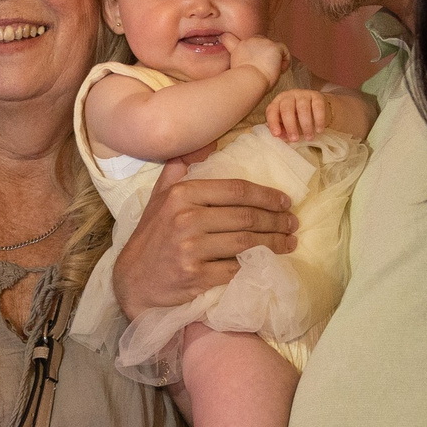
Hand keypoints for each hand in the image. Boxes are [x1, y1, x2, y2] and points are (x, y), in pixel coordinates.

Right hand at [109, 164, 295, 319]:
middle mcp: (186, 218)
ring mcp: (191, 248)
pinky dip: (257, 265)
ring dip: (275, 242)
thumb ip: (179, 170)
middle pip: (246, 216)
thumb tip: (205, 145)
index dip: (266, 195)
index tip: (285, 201)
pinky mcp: (196, 276)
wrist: (133, 280)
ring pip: (247, 242)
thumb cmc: (151, 238)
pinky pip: (236, 268)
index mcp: (182, 194)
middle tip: (293, 222)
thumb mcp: (158, 198)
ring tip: (290, 241)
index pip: (236, 190)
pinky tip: (271, 262)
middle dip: (277, 220)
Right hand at [227, 31, 288, 85]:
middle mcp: (249, 41)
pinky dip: (285, 61)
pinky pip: (284, 51)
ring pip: (274, 47)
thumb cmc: (243, 82)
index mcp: (238, 48)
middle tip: (263, 69)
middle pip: (260, 41)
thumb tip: (244, 67)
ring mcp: (262, 42)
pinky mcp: (273, 46)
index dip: (234, 40)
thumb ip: (239, 62)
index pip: (230, 37)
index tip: (230, 43)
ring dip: (274, 59)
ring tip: (271, 73)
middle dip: (264, 53)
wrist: (248, 81)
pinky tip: (279, 71)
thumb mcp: (235, 69)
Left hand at [267, 88, 330, 142]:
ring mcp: (303, 94)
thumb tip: (281, 136)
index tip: (277, 135)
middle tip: (295, 139)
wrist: (318, 108)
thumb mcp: (287, 124)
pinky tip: (319, 130)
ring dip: (306, 125)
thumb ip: (282, 130)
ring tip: (309, 137)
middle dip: (290, 126)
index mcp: (278, 102)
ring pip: (303, 109)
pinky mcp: (317, 96)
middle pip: (287, 109)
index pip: (272, 110)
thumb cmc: (298, 118)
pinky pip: (318, 107)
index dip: (273, 123)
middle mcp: (289, 95)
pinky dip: (319, 120)